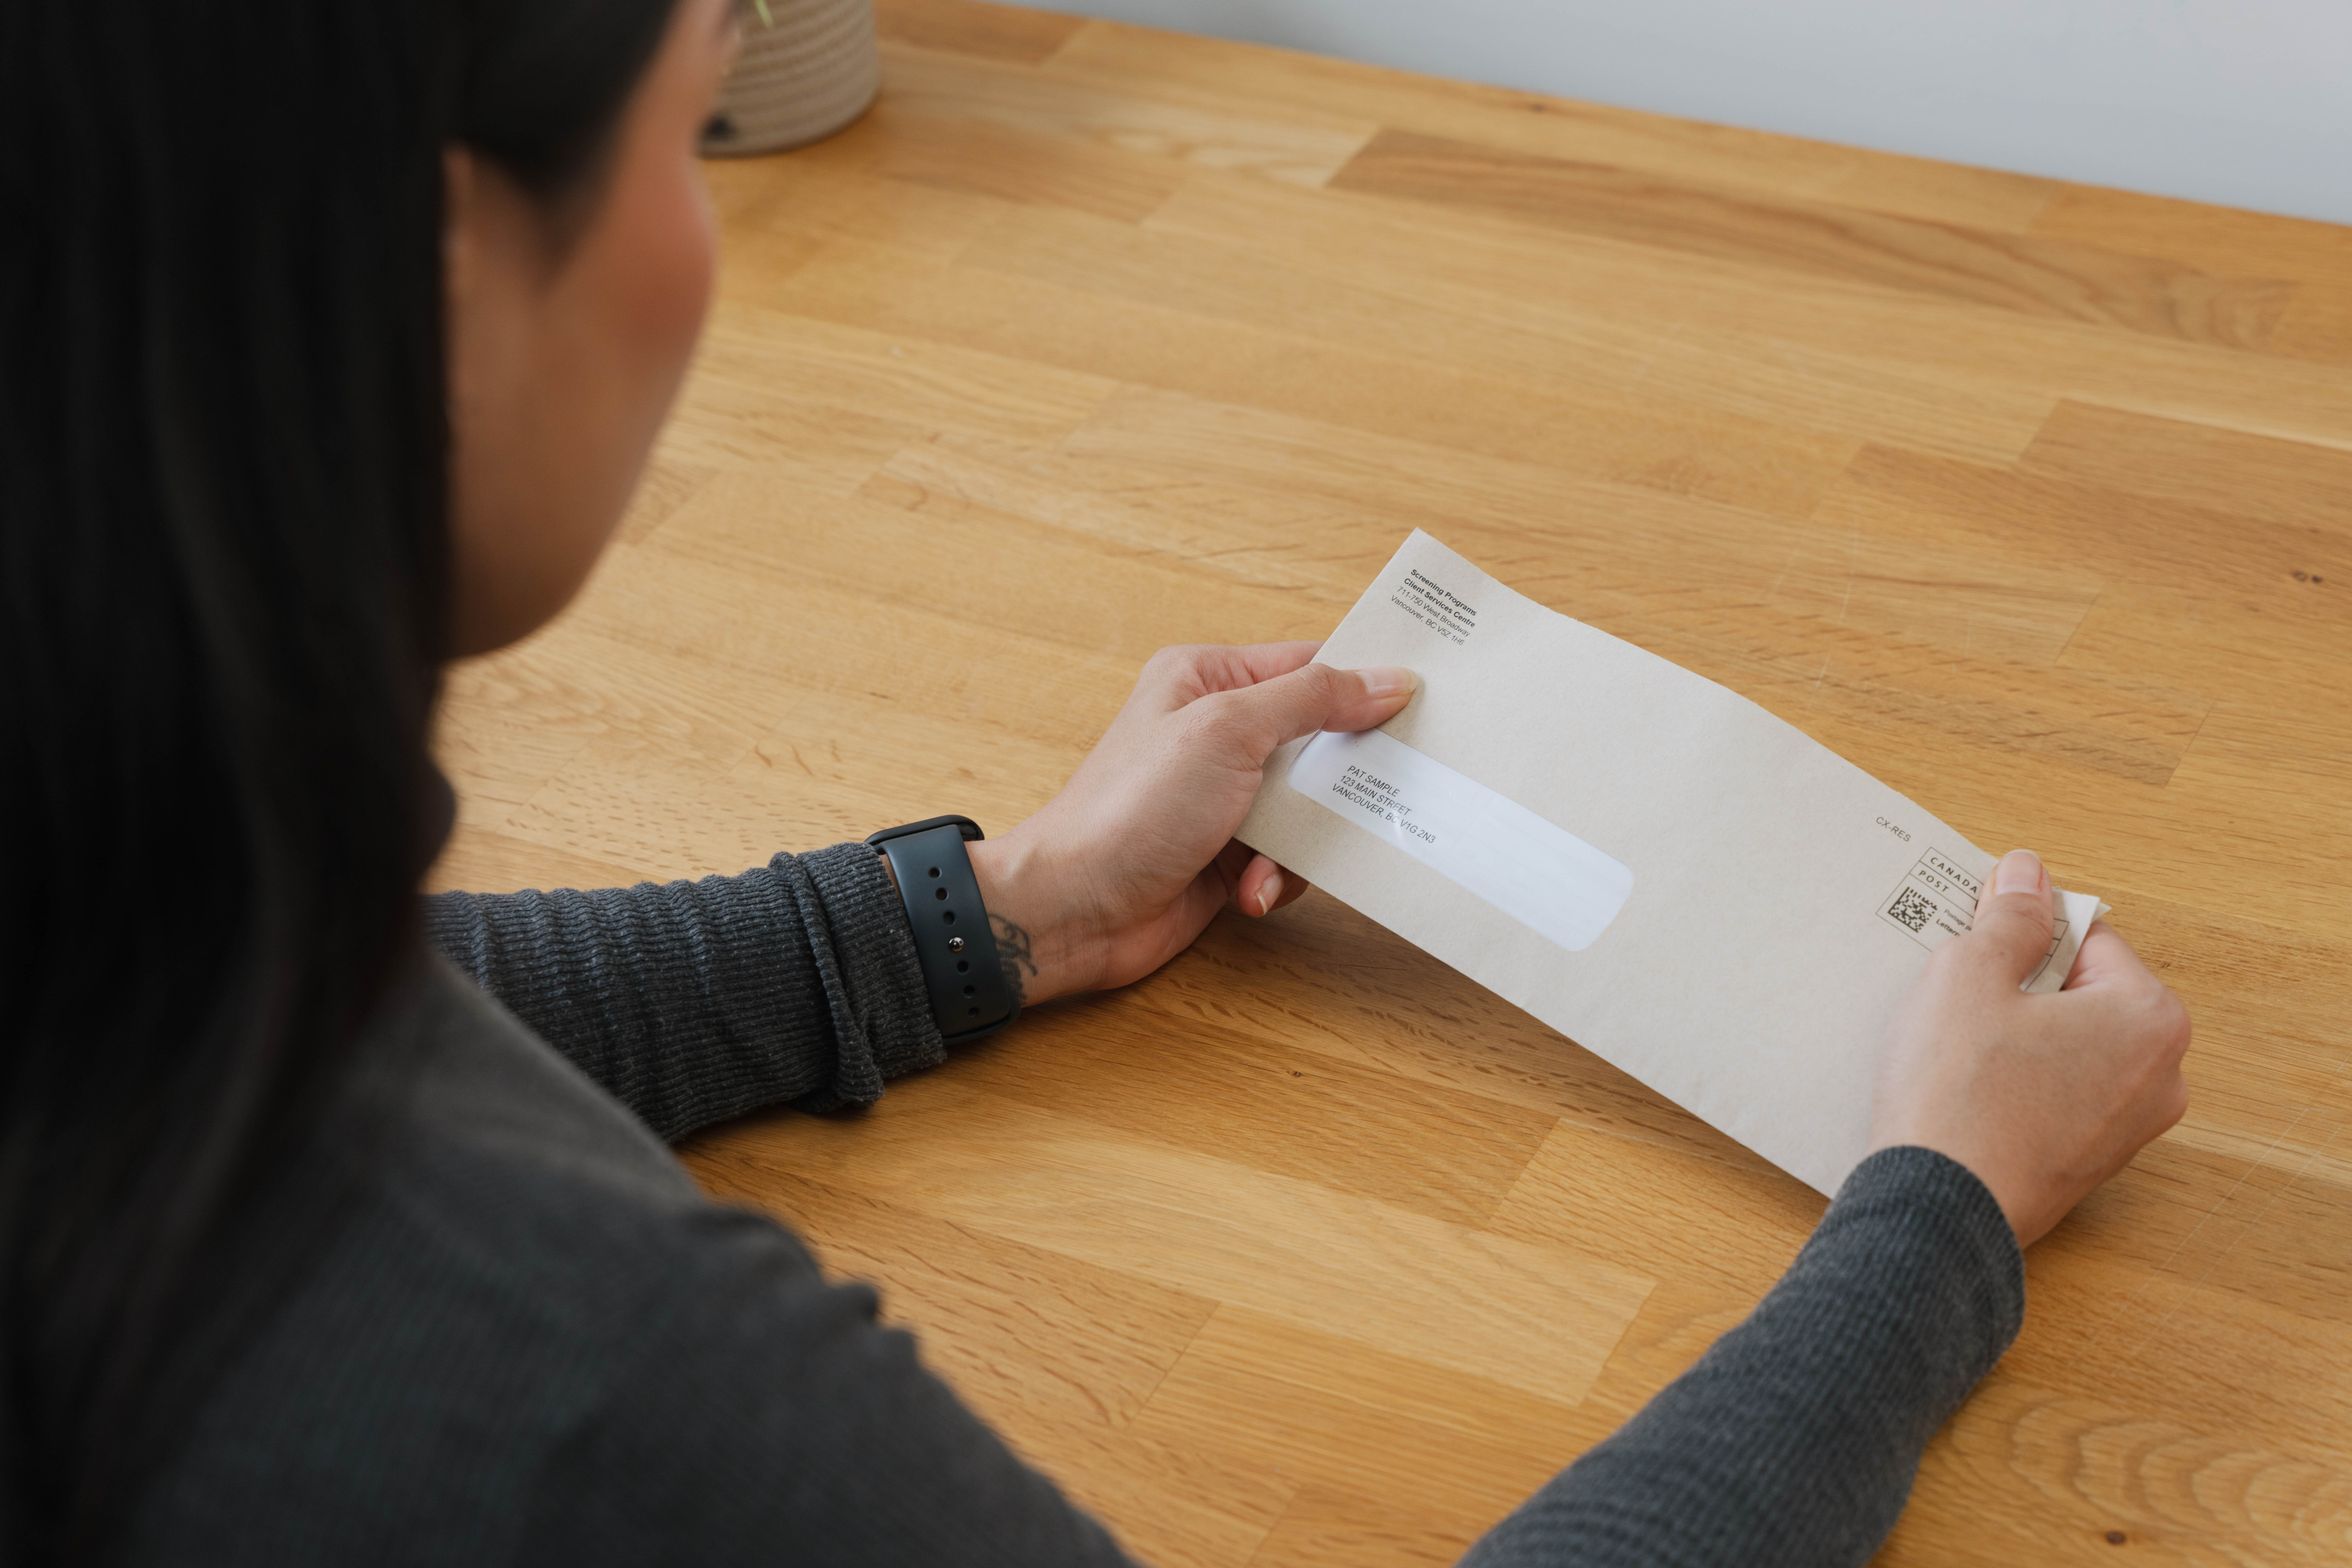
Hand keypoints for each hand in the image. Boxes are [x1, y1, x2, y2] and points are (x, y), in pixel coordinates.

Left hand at [965, 643, 1414, 1006]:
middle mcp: (1217, 732)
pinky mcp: (1228, 853)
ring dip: (1305, 842)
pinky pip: (1290, 857)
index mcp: (1208, 679)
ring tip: (1271, 862)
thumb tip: (1387, 678)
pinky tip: (1248, 891)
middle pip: (1320, 740)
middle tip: (1379, 795)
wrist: (1074, 909)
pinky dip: (1277, 877)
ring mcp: (1223, 796)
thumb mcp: (1228, 730)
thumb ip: (1312, 699)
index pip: (1310, 666)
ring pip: (1313, 807)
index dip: (1366, 685)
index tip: (1423, 704)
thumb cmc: (1130, 809)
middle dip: (1344, 778)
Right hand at [1870, 849, 2190, 1245]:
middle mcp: (2160, 1075)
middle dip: (2019, 985)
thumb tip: (2027, 873)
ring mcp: (2128, 1127)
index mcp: (2150, 1018)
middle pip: (2080, 992)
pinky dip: (2014, 1081)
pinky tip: (1965, 1087)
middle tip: (1957, 995)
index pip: (2084, 937)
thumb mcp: (1969, 974)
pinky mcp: (2087, 1162)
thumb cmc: (1957, 1093)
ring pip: (2065, 1044)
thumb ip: (2007, 917)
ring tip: (1955, 1045)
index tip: (1973, 944)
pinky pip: (2053, 1093)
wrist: (1936, 1210)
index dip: (2019, 931)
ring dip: (2013, 1033)